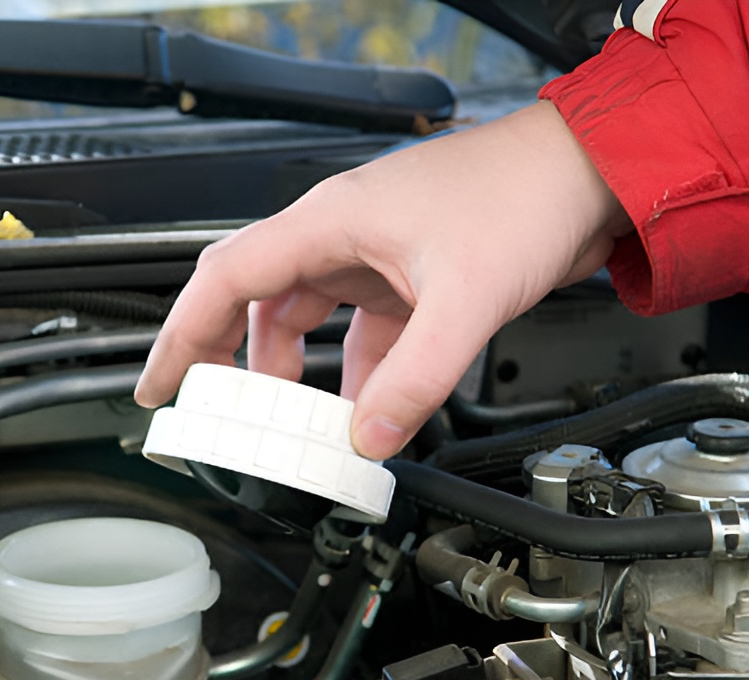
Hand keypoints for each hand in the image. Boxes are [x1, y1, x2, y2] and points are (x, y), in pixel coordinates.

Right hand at [135, 101, 630, 458]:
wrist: (589, 172)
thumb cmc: (522, 194)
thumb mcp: (463, 299)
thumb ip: (414, 379)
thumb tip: (371, 438)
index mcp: (328, 224)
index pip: (224, 280)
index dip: (181, 336)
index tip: (159, 383)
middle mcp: (338, 237)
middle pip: (253, 302)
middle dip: (227, 361)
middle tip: (213, 413)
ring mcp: (370, 256)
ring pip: (303, 322)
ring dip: (293, 376)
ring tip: (293, 427)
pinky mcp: (404, 277)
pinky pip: (355, 334)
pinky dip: (350, 376)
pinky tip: (361, 411)